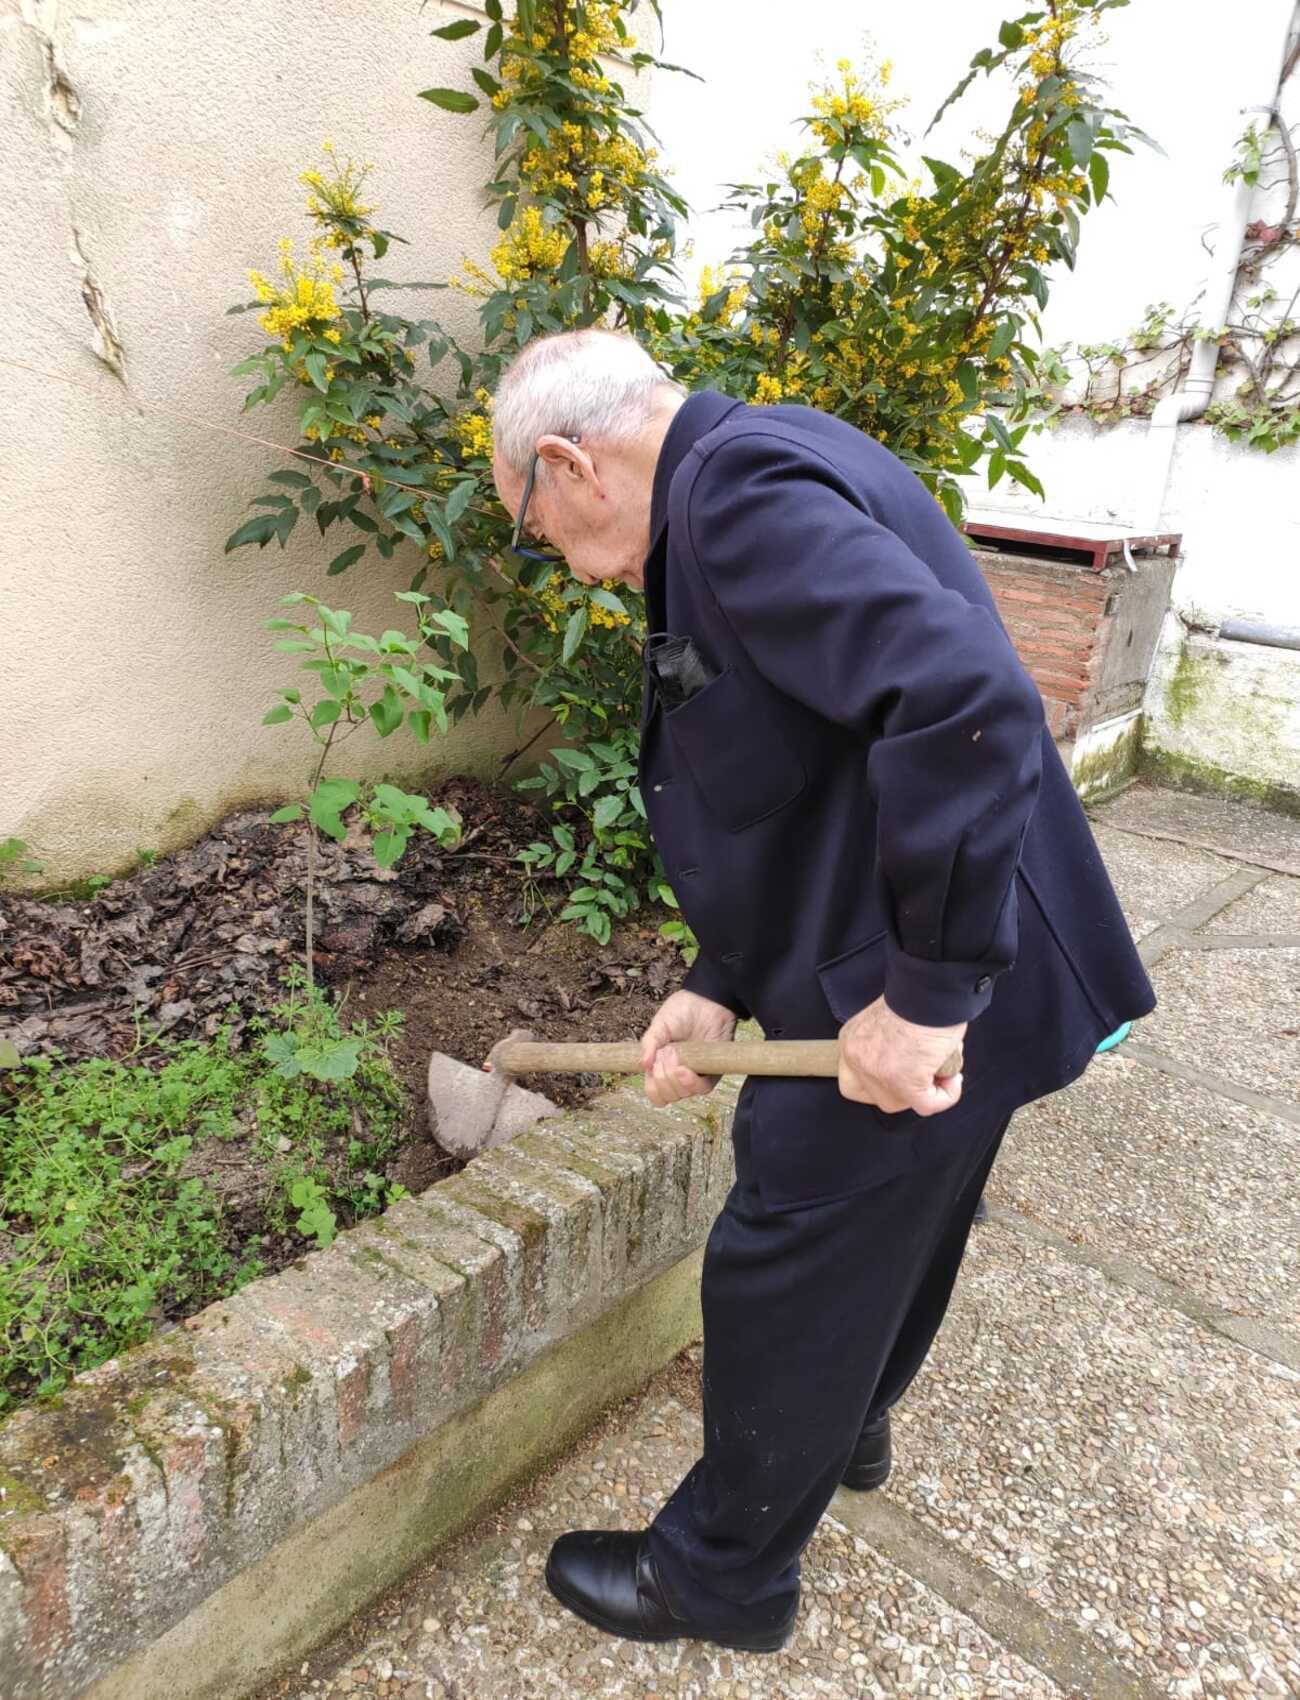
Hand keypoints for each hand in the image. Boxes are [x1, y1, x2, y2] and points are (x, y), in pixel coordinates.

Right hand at [638, 989, 736, 1106]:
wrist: (706, 1001)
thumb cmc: (682, 1012)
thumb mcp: (659, 1026)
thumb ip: (649, 1043)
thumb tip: (643, 1065)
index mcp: (662, 1067)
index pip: (655, 1092)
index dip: (652, 1085)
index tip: (653, 1064)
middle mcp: (678, 1075)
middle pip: (668, 1096)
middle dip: (662, 1076)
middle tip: (665, 1052)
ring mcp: (695, 1075)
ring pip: (683, 1094)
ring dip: (674, 1078)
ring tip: (675, 1053)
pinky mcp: (712, 1072)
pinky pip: (702, 1089)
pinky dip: (690, 1082)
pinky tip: (684, 1070)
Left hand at [837, 996, 965, 1116]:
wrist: (930, 990)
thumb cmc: (917, 995)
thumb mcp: (888, 1019)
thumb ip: (887, 1042)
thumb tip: (909, 1060)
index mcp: (851, 1041)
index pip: (852, 1080)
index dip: (877, 1083)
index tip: (901, 1071)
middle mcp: (857, 1060)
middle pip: (874, 1096)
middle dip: (901, 1091)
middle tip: (924, 1073)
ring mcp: (878, 1074)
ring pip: (900, 1103)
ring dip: (926, 1091)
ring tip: (943, 1067)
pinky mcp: (905, 1084)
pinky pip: (928, 1105)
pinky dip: (946, 1095)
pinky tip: (954, 1077)